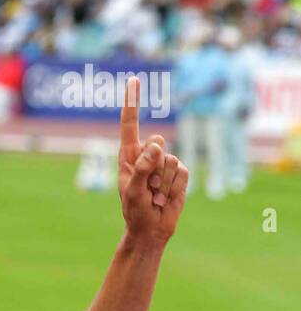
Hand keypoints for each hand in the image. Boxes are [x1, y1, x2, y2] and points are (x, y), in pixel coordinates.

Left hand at [118, 76, 187, 244]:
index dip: (132, 102)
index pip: (130, 124)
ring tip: (154, 197)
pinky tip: (166, 198)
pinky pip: (182, 172)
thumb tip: (156, 146)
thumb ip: (141, 169)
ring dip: (163, 184)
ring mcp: (164, 163)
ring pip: (171, 160)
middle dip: (154, 167)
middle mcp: (147, 155)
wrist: (151, 230)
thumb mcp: (132, 192)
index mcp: (129, 156)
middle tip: (147, 188)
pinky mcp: (179, 173)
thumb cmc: (135, 212)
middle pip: (158, 141)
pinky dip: (174, 188)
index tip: (133, 80)